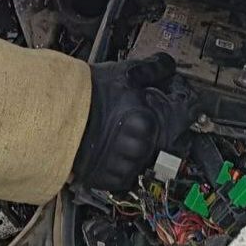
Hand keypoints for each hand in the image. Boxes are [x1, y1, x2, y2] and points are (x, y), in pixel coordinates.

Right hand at [71, 53, 196, 192]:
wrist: (56, 120)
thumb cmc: (87, 97)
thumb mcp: (124, 72)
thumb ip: (154, 68)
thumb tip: (170, 66)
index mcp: (151, 120)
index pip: (189, 110)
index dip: (184, 97)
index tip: (178, 93)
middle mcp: (144, 146)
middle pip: (174, 135)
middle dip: (165, 123)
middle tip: (148, 113)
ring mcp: (129, 165)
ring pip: (153, 155)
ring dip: (147, 144)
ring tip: (126, 131)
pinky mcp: (113, 179)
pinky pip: (132, 173)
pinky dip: (128, 163)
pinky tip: (115, 148)